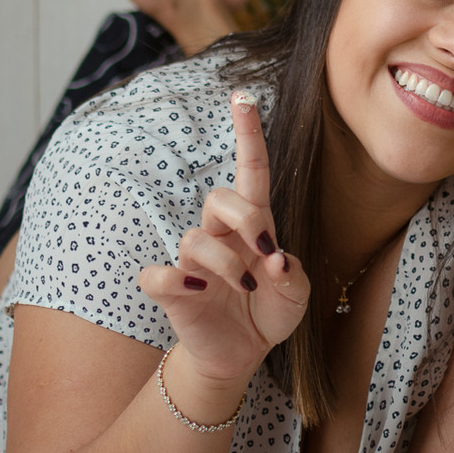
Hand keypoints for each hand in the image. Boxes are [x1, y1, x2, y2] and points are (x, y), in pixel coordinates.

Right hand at [136, 92, 309, 397]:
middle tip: (266, 250)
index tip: (243, 97)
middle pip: (218, 198)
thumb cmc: (269, 312)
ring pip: (194, 239)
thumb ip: (293, 275)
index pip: (249, 171)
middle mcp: (219, 236)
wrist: (243, 354)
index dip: (247, 135)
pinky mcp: (171, 291)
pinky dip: (174, 281)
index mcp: (253, 226)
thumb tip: (275, 260)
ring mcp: (192, 262)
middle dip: (243, 217)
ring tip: (244, 286)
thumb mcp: (296, 294)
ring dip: (224, 262)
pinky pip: (157, 275)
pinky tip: (196, 292)